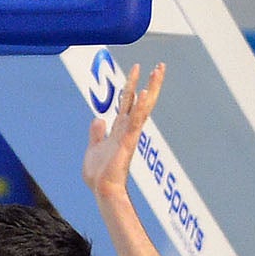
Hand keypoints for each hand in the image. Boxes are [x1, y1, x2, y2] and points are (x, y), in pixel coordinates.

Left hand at [83, 61, 165, 199]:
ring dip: (152, 88)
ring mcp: (129, 134)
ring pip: (143, 107)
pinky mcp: (127, 141)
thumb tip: (98, 119)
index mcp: (119, 130)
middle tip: (160, 65)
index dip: (132, 85)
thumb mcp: (94, 149)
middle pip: (141, 101)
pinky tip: (145, 92)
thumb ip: (97, 134)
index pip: (128, 102)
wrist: (102, 190)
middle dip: (151, 83)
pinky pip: (135, 121)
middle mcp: (127, 129)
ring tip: (158, 71)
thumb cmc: (99, 175)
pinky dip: (141, 107)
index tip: (137, 69)